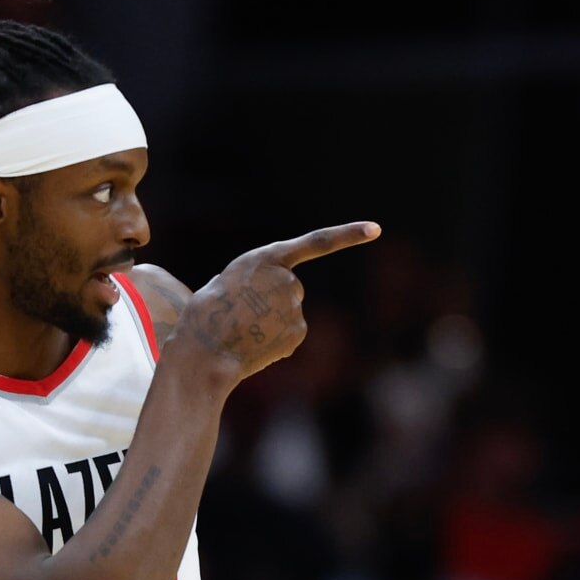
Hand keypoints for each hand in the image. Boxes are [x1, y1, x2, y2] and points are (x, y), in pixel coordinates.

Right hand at [174, 221, 380, 384]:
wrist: (204, 350)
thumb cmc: (204, 316)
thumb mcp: (224, 284)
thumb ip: (253, 281)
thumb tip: (264, 299)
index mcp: (265, 258)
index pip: (316, 242)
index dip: (347, 235)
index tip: (375, 229)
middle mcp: (287, 279)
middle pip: (290, 289)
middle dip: (272, 301)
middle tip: (242, 315)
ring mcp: (295, 306)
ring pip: (288, 314)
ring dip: (270, 323)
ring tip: (243, 330)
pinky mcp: (298, 332)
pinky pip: (289, 336)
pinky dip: (274, 342)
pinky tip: (254, 345)